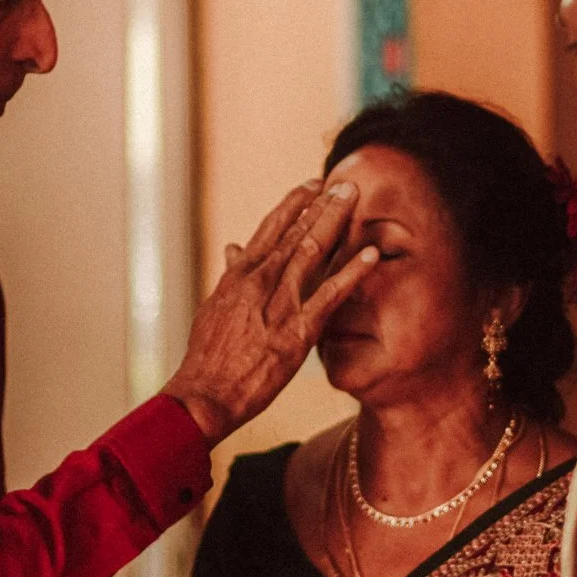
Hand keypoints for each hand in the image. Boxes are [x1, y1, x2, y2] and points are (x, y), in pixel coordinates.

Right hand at [165, 181, 378, 444]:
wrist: (204, 394)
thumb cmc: (206, 357)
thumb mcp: (213, 308)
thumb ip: (229, 276)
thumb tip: (232, 248)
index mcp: (239, 276)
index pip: (270, 229)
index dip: (294, 204)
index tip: (312, 185)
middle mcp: (260, 281)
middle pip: (296, 232)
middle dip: (322, 204)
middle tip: (345, 182)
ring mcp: (280, 304)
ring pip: (313, 251)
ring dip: (336, 221)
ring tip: (355, 197)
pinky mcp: (299, 331)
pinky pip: (332, 295)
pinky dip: (353, 271)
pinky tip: (372, 254)